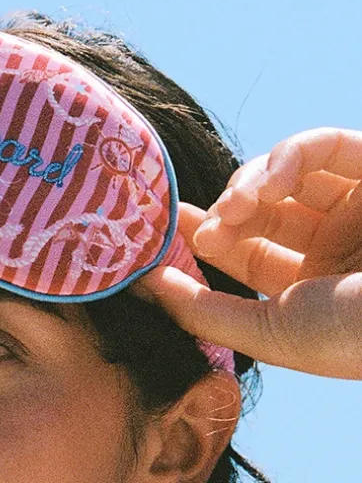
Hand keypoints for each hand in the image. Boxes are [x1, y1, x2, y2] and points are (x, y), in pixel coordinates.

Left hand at [131, 128, 361, 379]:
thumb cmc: (352, 336)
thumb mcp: (268, 332)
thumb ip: (201, 311)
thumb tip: (143, 285)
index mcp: (309, 288)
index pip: (244, 251)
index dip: (202, 236)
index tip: (160, 229)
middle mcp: (332, 244)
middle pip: (259, 209)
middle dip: (222, 209)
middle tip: (196, 224)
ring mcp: (356, 203)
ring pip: (284, 174)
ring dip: (248, 184)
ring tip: (234, 208)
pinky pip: (322, 146)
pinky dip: (287, 157)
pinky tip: (267, 183)